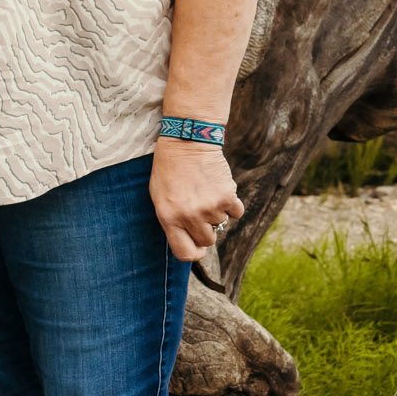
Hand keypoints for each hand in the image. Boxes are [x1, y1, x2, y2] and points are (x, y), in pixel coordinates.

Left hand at [150, 135, 243, 261]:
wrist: (186, 142)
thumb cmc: (170, 170)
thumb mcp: (159, 197)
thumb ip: (172, 221)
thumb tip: (192, 246)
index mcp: (168, 218)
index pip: (184, 253)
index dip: (194, 253)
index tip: (198, 247)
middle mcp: (189, 216)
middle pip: (207, 241)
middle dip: (205, 229)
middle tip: (200, 210)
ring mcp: (210, 208)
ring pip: (222, 224)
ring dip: (217, 211)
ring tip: (204, 191)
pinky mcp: (227, 197)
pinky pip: (236, 213)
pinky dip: (231, 203)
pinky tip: (219, 188)